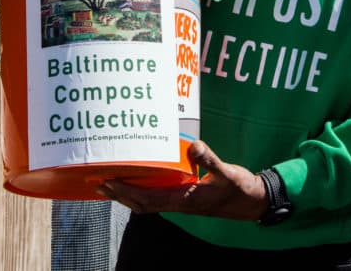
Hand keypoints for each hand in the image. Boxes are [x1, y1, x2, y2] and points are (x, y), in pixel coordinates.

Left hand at [96, 140, 268, 220]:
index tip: (108, 182)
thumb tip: (193, 146)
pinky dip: (141, 193)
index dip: (126, 191)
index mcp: (184, 200)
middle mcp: (179, 204)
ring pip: (147, 204)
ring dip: (127, 196)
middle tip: (99, 182)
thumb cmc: (239, 188)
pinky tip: (138, 182)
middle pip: (141, 204)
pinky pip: (157, 198)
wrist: (251, 202)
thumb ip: (210, 159)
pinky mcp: (185, 199)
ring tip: (110, 185)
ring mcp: (181, 203)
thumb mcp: (227, 172)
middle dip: (119, 195)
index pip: (148, 198)